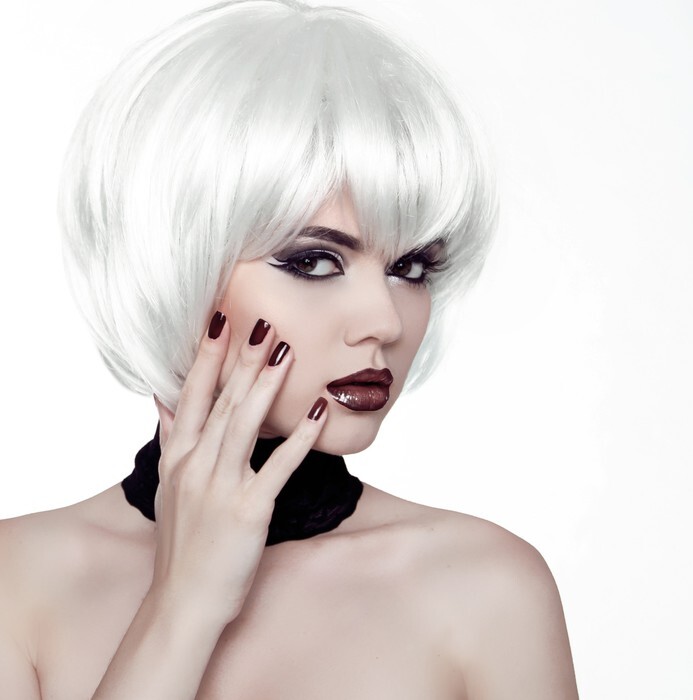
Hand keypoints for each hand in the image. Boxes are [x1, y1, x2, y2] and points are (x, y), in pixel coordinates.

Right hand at [150, 313, 327, 624]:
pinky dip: (299, 438)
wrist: (182, 600)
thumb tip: (164, 399)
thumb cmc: (181, 542)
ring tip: (286, 352)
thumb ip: (170, 438)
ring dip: (266, 386)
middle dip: (243, 360)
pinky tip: (317, 412)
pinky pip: (278, 467)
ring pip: (244, 425)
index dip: (206, 357)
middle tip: (264, 323)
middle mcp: (195, 465)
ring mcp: (220, 487)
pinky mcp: (248, 510)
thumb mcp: (167, 486)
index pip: (192, 395)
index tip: (220, 321)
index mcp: (177, 457)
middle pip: (223, 402)